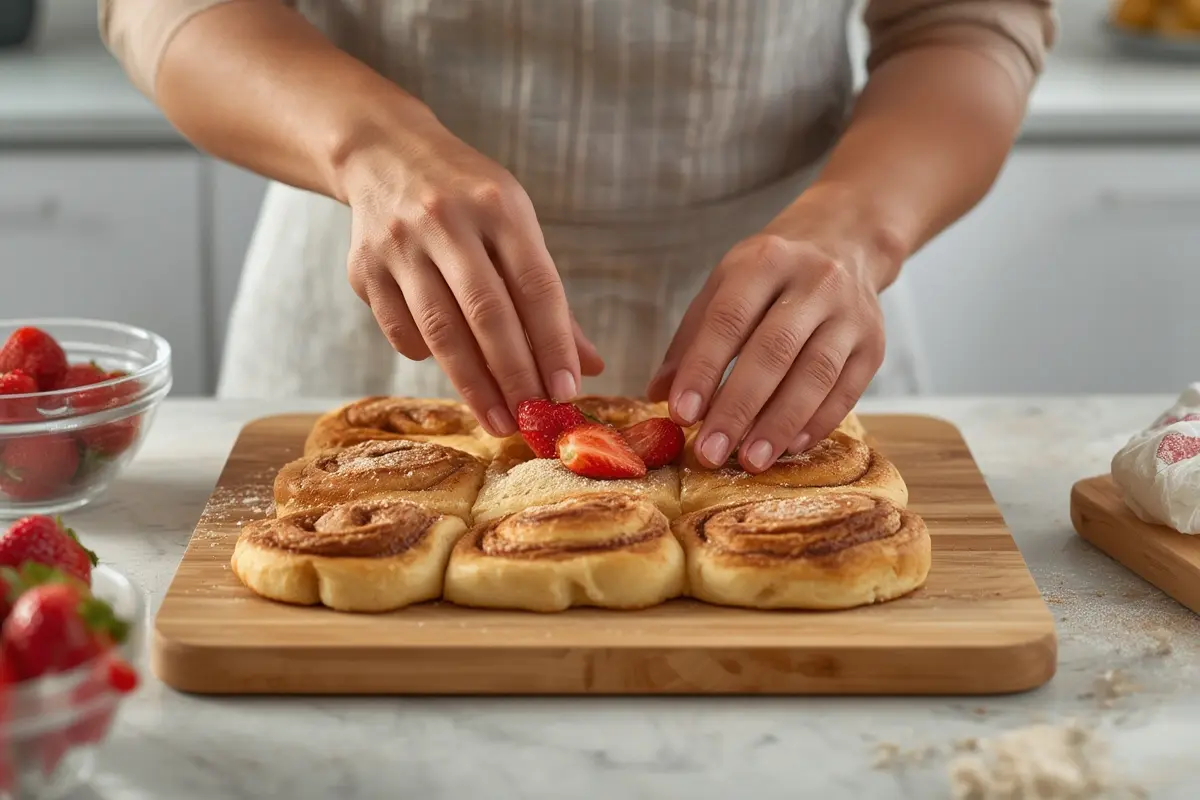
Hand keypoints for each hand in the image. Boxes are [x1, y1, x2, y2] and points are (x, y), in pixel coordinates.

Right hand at [339, 109, 603, 435]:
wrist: (383, 153)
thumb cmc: (467, 198)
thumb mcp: (515, 225)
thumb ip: (549, 297)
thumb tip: (588, 367)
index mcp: (499, 205)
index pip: (537, 286)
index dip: (555, 344)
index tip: (568, 391)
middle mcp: (447, 220)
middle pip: (487, 314)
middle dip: (515, 376)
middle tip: (533, 421)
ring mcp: (400, 243)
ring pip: (440, 330)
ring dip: (473, 385)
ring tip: (498, 422)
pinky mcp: (363, 267)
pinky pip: (401, 330)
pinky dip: (427, 357)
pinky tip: (451, 369)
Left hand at [647, 185, 900, 472]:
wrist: (844, 244)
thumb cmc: (769, 277)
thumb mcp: (723, 288)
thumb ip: (690, 341)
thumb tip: (658, 395)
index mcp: (764, 261)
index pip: (729, 319)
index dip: (703, 369)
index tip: (681, 414)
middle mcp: (814, 282)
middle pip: (774, 350)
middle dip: (739, 407)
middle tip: (712, 451)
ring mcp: (851, 314)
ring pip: (816, 374)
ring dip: (780, 423)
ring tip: (751, 460)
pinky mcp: (874, 345)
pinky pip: (847, 390)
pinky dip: (817, 423)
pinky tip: (789, 447)